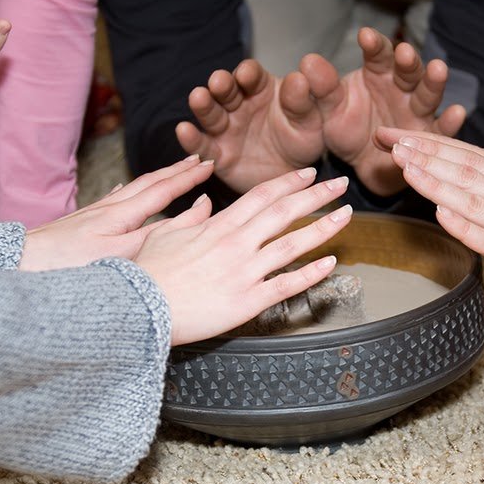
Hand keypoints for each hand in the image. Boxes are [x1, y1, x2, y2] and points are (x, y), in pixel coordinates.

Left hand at [19, 155, 213, 270]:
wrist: (16, 265)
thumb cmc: (66, 266)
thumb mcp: (119, 255)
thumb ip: (156, 235)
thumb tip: (189, 215)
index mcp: (121, 216)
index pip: (163, 191)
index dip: (188, 178)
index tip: (209, 164)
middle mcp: (108, 209)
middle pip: (149, 183)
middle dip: (176, 171)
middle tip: (198, 159)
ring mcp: (93, 215)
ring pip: (133, 190)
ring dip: (156, 179)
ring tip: (171, 171)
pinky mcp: (79, 224)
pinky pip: (113, 200)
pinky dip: (127, 192)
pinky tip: (123, 191)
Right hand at [134, 168, 352, 344]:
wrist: (137, 308)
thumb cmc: (147, 273)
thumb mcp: (164, 235)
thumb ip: (188, 217)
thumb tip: (204, 203)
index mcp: (217, 226)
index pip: (261, 196)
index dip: (289, 183)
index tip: (310, 175)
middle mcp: (236, 244)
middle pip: (283, 213)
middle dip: (316, 196)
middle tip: (341, 185)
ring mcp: (243, 273)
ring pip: (292, 245)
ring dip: (322, 228)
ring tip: (346, 216)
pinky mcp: (246, 302)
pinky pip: (285, 286)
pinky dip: (310, 274)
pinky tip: (331, 264)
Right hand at [176, 60, 323, 193]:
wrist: (296, 176)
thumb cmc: (303, 139)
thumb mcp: (312, 120)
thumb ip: (306, 100)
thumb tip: (300, 77)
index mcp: (261, 89)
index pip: (251, 75)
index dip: (248, 74)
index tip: (248, 74)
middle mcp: (238, 104)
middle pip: (225, 90)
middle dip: (221, 85)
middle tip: (219, 82)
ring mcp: (225, 129)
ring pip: (210, 113)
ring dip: (203, 105)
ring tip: (199, 98)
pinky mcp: (219, 155)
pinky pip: (203, 147)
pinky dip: (192, 140)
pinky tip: (184, 131)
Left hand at [301, 27, 465, 195]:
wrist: (358, 168)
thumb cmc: (345, 131)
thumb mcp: (329, 111)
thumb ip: (322, 88)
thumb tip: (307, 61)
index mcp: (378, 75)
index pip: (378, 55)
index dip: (374, 45)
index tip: (365, 36)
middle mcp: (402, 89)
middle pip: (408, 70)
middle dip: (408, 61)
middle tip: (404, 52)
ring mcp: (417, 113)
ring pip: (428, 95)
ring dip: (433, 82)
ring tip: (438, 69)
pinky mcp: (428, 138)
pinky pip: (441, 131)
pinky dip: (450, 123)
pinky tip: (457, 113)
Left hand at [374, 127, 483, 223]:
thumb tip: (478, 177)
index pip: (469, 156)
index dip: (432, 145)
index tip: (401, 136)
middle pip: (465, 170)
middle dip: (424, 155)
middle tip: (389, 141)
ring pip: (474, 198)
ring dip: (437, 181)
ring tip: (405, 168)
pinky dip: (467, 225)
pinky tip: (442, 213)